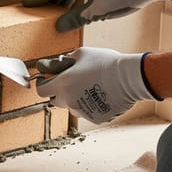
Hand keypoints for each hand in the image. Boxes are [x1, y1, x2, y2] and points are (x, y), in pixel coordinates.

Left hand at [35, 48, 158, 123]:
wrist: (129, 77)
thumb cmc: (106, 62)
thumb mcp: (82, 53)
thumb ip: (65, 60)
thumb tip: (56, 63)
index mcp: (62, 84)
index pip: (41, 90)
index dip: (44, 83)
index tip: (48, 79)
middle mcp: (69, 100)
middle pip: (55, 100)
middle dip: (60, 92)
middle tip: (71, 82)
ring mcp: (82, 111)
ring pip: (71, 107)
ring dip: (74, 99)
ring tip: (89, 88)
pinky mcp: (95, 118)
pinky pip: (86, 112)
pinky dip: (89, 106)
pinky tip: (100, 95)